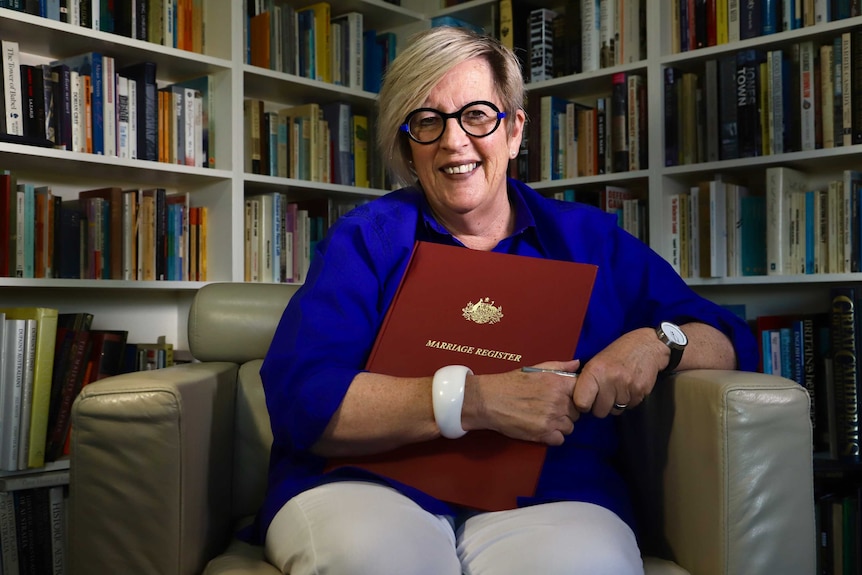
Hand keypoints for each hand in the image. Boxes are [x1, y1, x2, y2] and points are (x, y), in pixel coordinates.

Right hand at [463, 360, 580, 445]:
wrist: (490, 400)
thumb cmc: (511, 383)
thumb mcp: (537, 368)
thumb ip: (560, 367)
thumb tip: (577, 364)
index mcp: (559, 383)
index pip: (583, 394)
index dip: (574, 397)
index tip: (565, 398)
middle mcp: (559, 401)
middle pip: (577, 413)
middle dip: (567, 412)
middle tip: (550, 409)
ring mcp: (552, 419)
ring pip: (569, 427)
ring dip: (560, 425)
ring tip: (544, 419)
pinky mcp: (543, 434)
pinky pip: (560, 440)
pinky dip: (552, 437)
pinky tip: (541, 429)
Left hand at [572, 328, 665, 416]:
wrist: (647, 345)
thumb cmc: (619, 352)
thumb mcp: (597, 360)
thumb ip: (587, 380)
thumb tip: (579, 400)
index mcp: (595, 370)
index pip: (581, 402)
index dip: (583, 404)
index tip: (586, 400)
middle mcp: (610, 379)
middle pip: (599, 412)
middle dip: (601, 406)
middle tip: (604, 393)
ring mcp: (626, 387)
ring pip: (615, 411)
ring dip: (615, 403)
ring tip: (618, 387)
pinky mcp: (640, 392)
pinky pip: (629, 407)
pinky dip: (628, 400)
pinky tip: (628, 387)